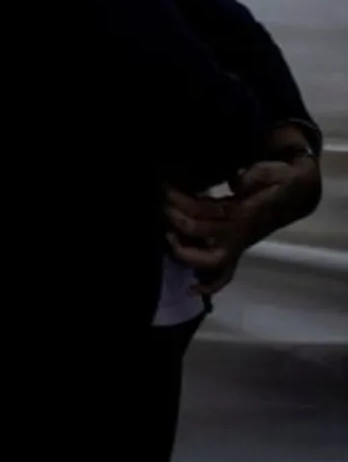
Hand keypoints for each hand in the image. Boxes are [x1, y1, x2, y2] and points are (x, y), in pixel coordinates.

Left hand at [166, 157, 319, 294]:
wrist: (297, 194)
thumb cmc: (280, 180)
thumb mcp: (271, 172)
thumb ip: (254, 177)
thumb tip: (235, 182)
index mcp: (244, 214)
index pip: (207, 211)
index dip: (184, 202)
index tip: (168, 190)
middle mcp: (239, 234)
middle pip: (200, 231)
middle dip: (177, 219)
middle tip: (164, 206)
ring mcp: (238, 244)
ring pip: (210, 260)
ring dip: (184, 250)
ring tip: (168, 235)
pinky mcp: (236, 249)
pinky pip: (225, 275)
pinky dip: (209, 285)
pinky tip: (191, 289)